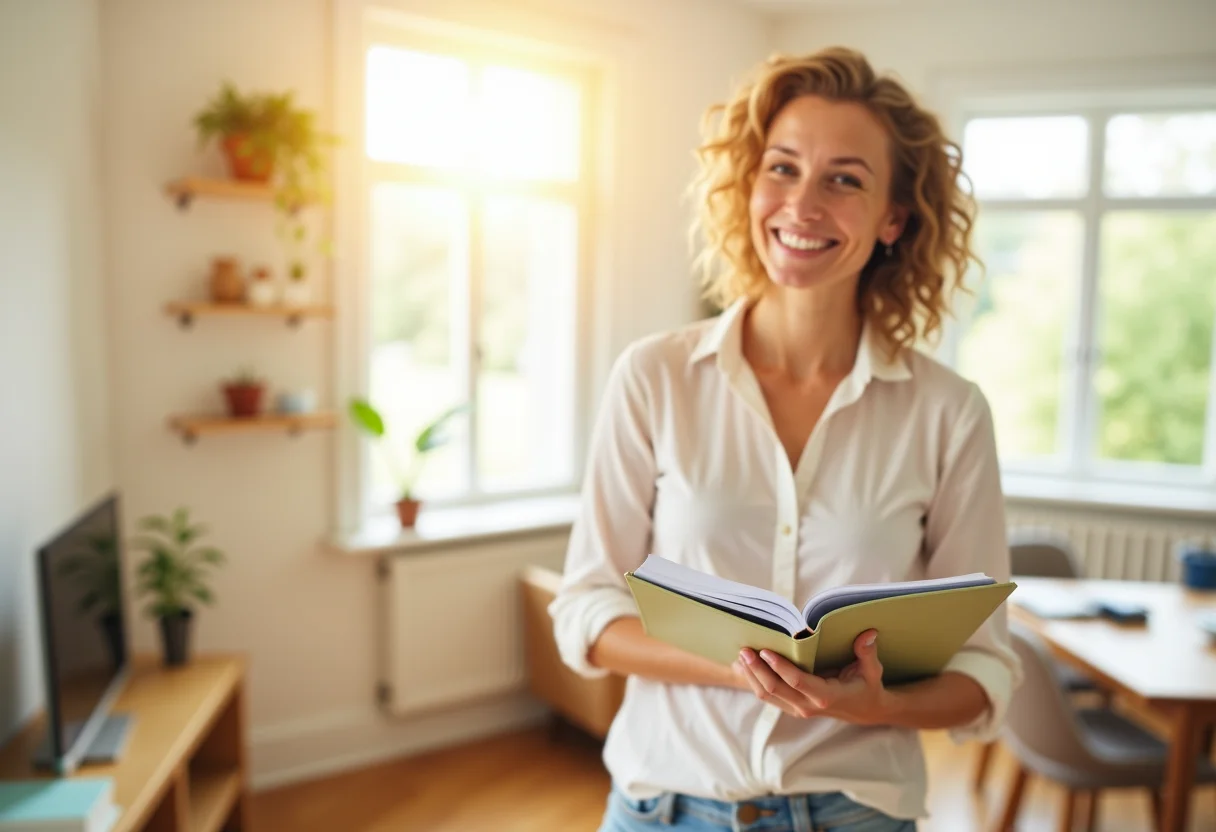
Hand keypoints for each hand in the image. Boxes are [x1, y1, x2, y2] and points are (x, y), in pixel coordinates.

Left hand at [734, 629, 891, 724]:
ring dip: (752, 675)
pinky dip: (755, 681)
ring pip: (767, 695)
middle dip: (757, 669)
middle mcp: (809, 706)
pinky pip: (769, 697)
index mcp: (827, 696)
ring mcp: (798, 709)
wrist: (865, 710)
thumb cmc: (867, 686)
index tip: (765, 651)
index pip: (797, 682)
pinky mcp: (792, 708)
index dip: (780, 667)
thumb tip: (868, 633)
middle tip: (744, 650)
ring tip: (741, 655)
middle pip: (775, 689)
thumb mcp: (872, 670)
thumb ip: (867, 653)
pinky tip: (746, 666)